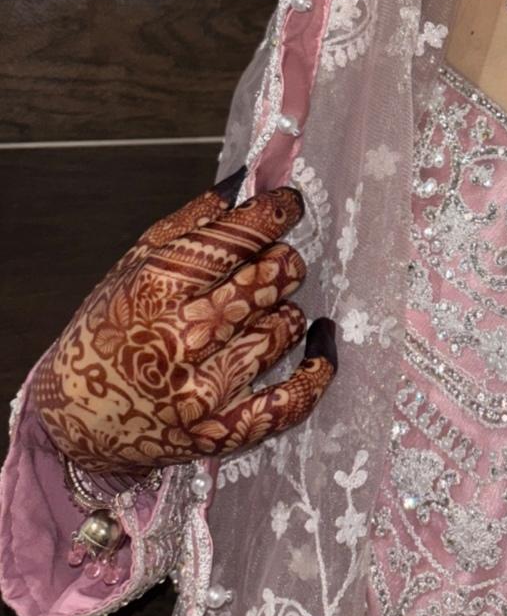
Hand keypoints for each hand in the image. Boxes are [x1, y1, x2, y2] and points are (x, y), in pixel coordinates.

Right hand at [28, 170, 336, 477]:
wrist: (76, 419)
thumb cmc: (108, 330)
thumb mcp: (134, 264)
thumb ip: (191, 222)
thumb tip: (246, 183)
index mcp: (157, 285)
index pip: (240, 235)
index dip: (277, 211)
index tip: (290, 204)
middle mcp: (181, 336)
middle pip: (271, 277)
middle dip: (282, 261)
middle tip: (274, 262)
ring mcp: (203, 389)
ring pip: (284, 327)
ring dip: (284, 311)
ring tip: (260, 312)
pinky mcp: (220, 431)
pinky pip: (293, 400)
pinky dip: (317, 369)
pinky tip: (321, 344)